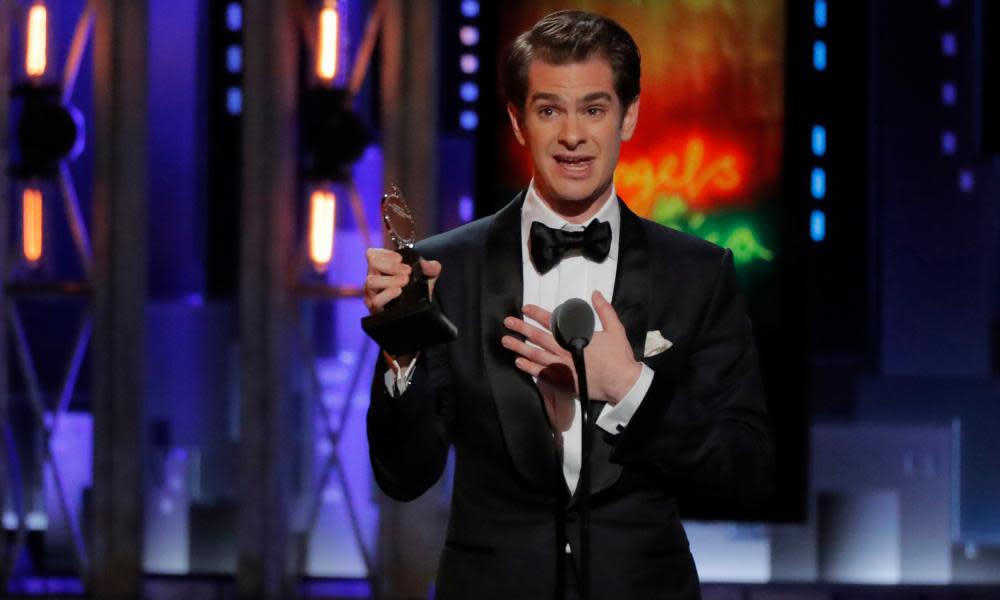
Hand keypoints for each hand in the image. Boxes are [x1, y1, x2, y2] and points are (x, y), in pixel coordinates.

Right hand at [363, 248, 441, 314]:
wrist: (421, 309)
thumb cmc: (419, 289)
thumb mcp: (429, 275)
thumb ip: (431, 267)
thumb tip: (424, 263)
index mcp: (382, 267)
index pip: (373, 254)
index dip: (385, 253)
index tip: (400, 259)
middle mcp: (374, 277)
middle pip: (372, 264)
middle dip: (391, 266)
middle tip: (407, 271)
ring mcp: (373, 292)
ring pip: (371, 281)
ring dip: (389, 280)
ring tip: (404, 281)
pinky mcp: (375, 307)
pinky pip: (376, 300)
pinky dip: (387, 294)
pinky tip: (398, 291)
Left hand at [501, 291, 641, 404]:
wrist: (622, 383)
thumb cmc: (619, 358)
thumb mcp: (615, 329)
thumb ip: (604, 310)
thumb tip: (596, 294)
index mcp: (576, 336)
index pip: (552, 321)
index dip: (537, 314)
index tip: (526, 309)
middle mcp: (566, 351)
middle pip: (539, 337)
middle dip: (522, 328)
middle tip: (509, 323)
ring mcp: (563, 366)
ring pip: (536, 354)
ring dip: (520, 347)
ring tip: (507, 341)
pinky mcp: (564, 380)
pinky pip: (542, 373)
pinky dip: (529, 368)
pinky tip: (519, 363)